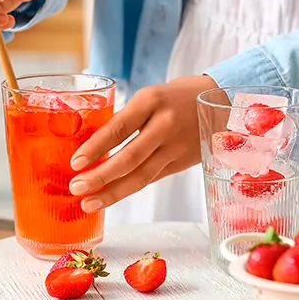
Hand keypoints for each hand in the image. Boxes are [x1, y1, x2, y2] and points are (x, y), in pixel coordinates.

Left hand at [68, 75, 219, 212]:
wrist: (223, 102)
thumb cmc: (177, 96)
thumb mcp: (151, 96)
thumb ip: (128, 119)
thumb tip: (93, 145)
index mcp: (151, 101)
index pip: (118, 128)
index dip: (95, 148)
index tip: (75, 162)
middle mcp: (165, 124)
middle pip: (129, 158)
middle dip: (100, 176)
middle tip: (76, 187)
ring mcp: (176, 147)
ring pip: (140, 176)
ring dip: (112, 192)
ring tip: (89, 202)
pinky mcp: (182, 163)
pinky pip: (151, 179)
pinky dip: (129, 189)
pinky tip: (111, 197)